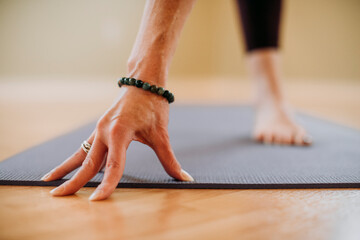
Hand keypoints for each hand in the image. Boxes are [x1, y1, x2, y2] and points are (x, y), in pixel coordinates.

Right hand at [41, 85, 193, 200]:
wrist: (144, 82)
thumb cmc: (153, 106)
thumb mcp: (161, 134)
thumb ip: (169, 159)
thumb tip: (184, 178)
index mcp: (120, 132)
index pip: (113, 166)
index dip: (106, 185)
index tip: (96, 200)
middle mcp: (104, 131)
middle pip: (87, 162)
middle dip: (72, 181)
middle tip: (56, 195)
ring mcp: (99, 129)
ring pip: (80, 153)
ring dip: (66, 168)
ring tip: (50, 180)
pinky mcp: (100, 128)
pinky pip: (86, 147)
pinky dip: (76, 159)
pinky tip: (70, 168)